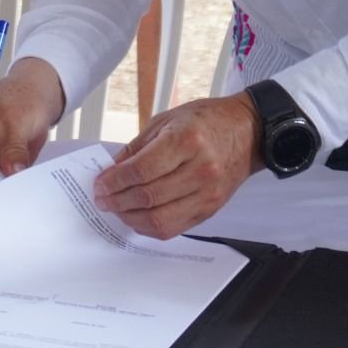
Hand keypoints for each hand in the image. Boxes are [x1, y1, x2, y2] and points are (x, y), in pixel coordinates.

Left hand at [92, 93, 264, 238]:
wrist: (247, 132)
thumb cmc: (206, 120)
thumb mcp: (166, 120)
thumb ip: (137, 147)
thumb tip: (111, 171)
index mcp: (186, 140)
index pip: (141, 170)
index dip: (114, 181)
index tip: (99, 185)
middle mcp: (200, 169)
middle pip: (148, 197)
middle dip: (117, 201)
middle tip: (102, 199)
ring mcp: (208, 193)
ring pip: (160, 219)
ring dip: (130, 218)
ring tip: (116, 209)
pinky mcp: (211, 209)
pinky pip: (175, 228)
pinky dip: (150, 226)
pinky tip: (137, 217)